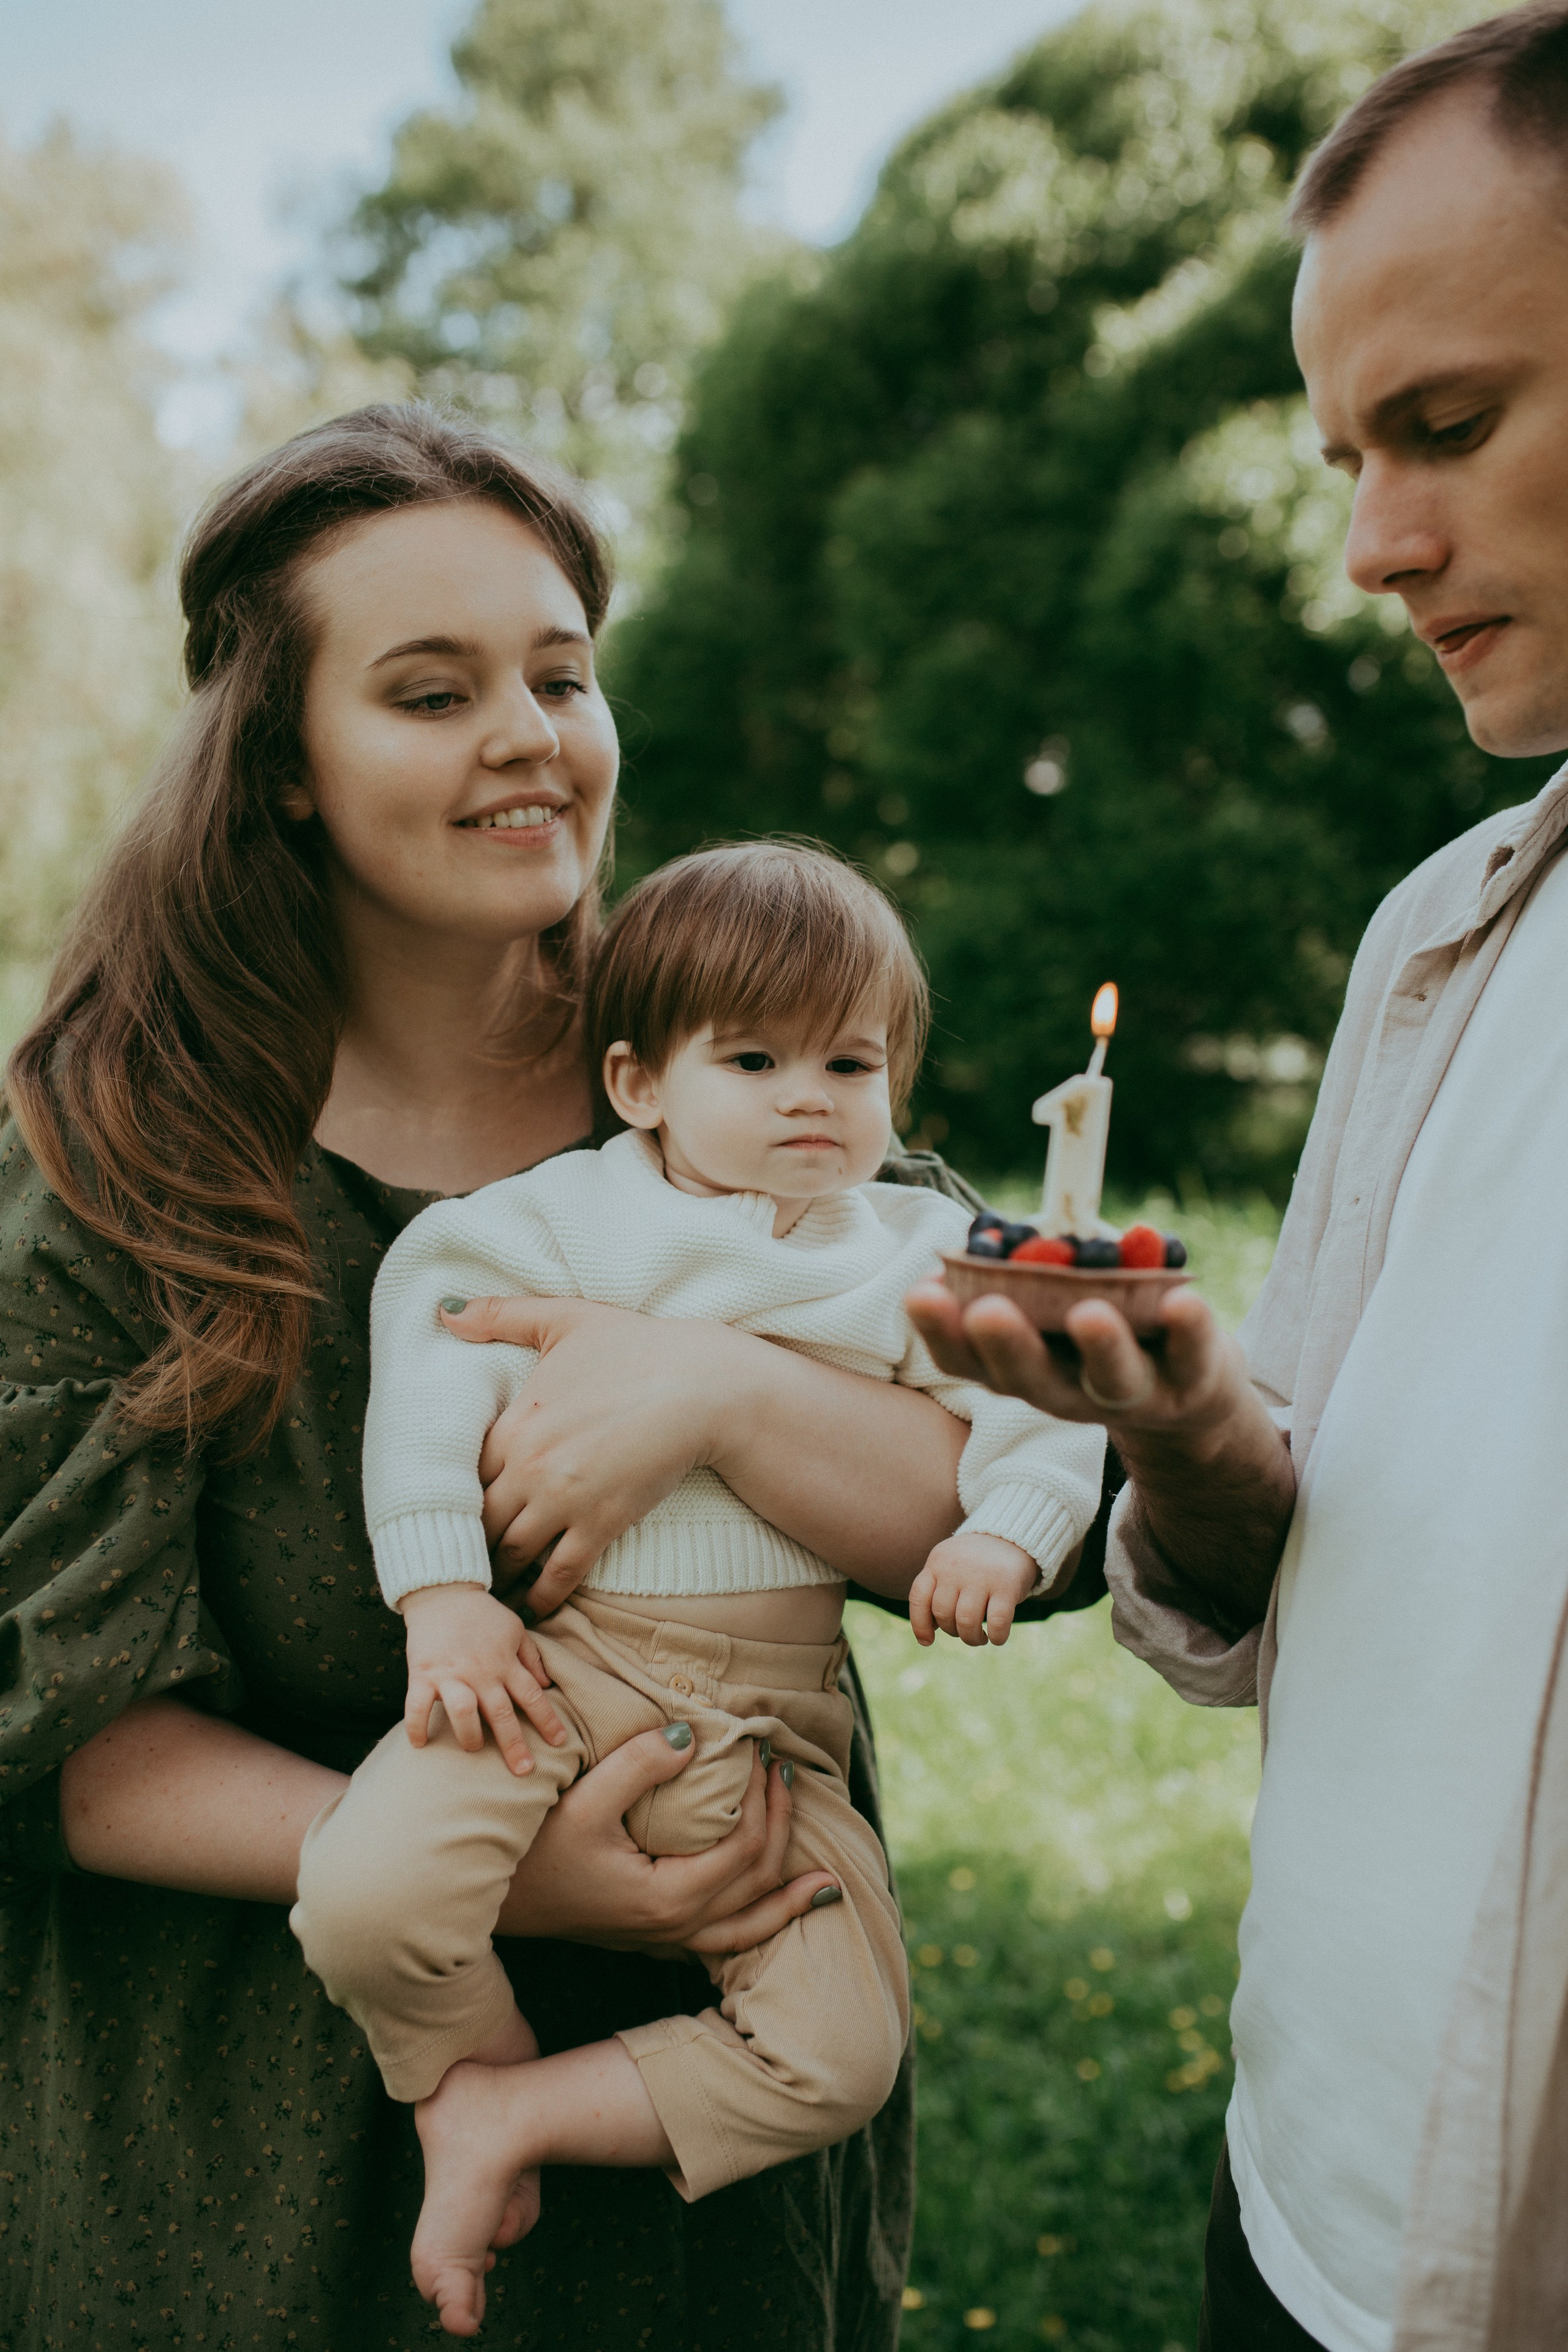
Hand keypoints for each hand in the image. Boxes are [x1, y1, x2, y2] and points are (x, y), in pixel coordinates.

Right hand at [402, 1584, 568, 1775]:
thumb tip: (547, 1684)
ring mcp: (450, 1674)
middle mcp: (480, 1672)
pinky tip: (419, 1744)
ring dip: (469, 1735)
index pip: (532, 1696)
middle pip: (501, 1713)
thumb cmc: (481, 1614)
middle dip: (514, 1744)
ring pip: (463, 1712)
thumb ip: (531, 1657)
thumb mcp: (515, 1629)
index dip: (547, 1720)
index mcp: (505, 1662)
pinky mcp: (422, 1674)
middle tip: (524, 1771)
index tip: (560, 1743)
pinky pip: (417, 1706)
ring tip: (473, 1749)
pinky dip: (417, 1727)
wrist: (443, 1592)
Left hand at [440, 1296, 756, 1614]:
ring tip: (488, 1588)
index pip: (461, 1473)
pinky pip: (559, 1573)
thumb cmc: (638, 1348)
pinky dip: (541, 1595)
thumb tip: (445, 1313)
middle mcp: (529, 1468)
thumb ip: (501, 1315)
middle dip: (471, 1539)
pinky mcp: (602, 1524)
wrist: (704, 1386)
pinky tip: (532, 1606)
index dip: (454, 1493)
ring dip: (498, 1571)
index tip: (449, 1509)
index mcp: (514, 1424)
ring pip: (511, 1551)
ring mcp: (565, 1501)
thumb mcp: (565, 1319)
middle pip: (480, 1519)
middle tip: (460, 1557)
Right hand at [495, 1727, 841, 1956]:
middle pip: (756, 1883)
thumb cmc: (531, 1850)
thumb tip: (692, 1735)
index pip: (745, 1850)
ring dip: (789, 1899)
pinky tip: (771, 1910)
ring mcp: (663, 1940)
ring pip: (748, 1929)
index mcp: (666, 1898)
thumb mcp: (582, 1799)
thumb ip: (640, 1765)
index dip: (764, 1800)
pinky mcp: (651, 1937)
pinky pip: (723, 1941)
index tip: (764, 1752)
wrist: (489, 1901)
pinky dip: (759, 1925)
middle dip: (783, 1829)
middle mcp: (674, 1928)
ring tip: (829, 1882)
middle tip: (786, 1774)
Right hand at [905, 1279, 1244, 1438]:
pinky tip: (1183, 1301)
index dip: (940, 1331)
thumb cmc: (1103, 1333)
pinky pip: (1193, 1356)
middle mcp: (1070, 1391)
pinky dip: (1189, 1330)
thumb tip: (988, 1235)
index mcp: (1024, 1369)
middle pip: (1033, 1378)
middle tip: (987, 1311)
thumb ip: (1025, 1274)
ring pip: (1113, 1377)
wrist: (1189, 1399)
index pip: (969, 1360)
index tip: (921, 1292)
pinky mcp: (1194, 1382)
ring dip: (1100, 1346)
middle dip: (1008, 1344)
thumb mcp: (1052, 1310)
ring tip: (1089, 1313)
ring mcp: (1135, 1393)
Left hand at [910, 1531, 1036, 1647]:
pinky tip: (997, 1637)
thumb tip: (928, 1632)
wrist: (1011, 1536)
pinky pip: (997, 1622)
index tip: (927, 1641)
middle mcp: (956, 1568)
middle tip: (964, 1631)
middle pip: (943, 1613)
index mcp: (937, 1562)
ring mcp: (982, 1575)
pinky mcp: (1007, 1585)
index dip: (920, 1624)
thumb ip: (937, 1591)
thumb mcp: (948, 1564)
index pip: (919, 1597)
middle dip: (952, 1631)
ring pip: (966, 1621)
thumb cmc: (975, 1562)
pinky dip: (996, 1636)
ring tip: (979, 1638)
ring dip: (972, 1638)